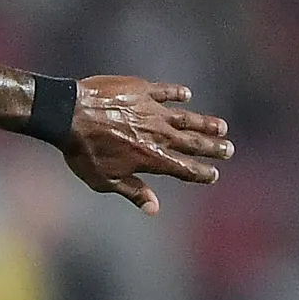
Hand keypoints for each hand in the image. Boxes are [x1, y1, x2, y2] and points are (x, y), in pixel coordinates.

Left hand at [60, 77, 234, 214]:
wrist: (69, 114)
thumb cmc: (83, 152)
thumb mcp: (105, 180)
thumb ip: (132, 192)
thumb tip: (154, 209)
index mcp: (150, 158)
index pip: (183, 168)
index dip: (200, 172)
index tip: (214, 174)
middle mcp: (157, 134)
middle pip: (192, 142)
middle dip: (212, 147)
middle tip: (229, 150)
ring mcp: (151, 110)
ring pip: (186, 117)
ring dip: (205, 122)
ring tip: (221, 126)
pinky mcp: (142, 90)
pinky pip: (165, 91)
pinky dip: (177, 93)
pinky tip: (187, 95)